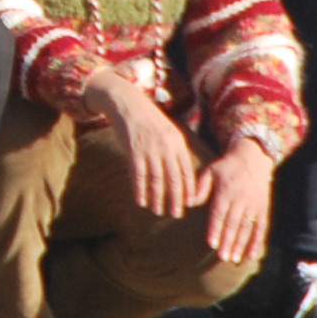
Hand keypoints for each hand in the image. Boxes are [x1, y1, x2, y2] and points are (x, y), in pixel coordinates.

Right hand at [90, 73, 203, 216]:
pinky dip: (140, 190)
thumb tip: (183, 175)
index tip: (187, 204)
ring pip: (156, 180)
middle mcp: (166, 147)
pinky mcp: (134, 151)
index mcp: (178, 142)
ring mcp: (150, 149)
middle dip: (175, 199)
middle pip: (173, 179)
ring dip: (157, 198)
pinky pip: (138, 175)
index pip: (186, 171)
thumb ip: (176, 151)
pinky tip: (140, 201)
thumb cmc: (150, 121)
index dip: (187, 190)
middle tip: (175, 214)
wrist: (128, 103)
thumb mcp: (169, 132)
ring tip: (158, 211)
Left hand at [198, 143, 275, 265]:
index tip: (211, 244)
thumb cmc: (227, 167)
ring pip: (247, 227)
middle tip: (222, 257)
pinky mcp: (263, 208)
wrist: (253, 156)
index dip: (215, 229)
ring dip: (241, 244)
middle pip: (233, 223)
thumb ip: (200, 188)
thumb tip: (188, 203)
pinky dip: (257, 242)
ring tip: (234, 260)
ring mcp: (254, 204)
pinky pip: (262, 227)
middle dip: (228, 241)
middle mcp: (241, 198)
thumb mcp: (211, 171)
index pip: (219, 213)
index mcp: (226, 190)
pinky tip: (252, 256)